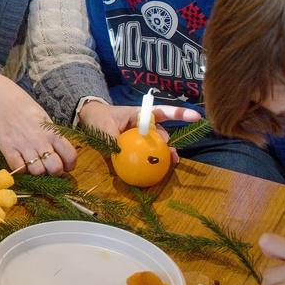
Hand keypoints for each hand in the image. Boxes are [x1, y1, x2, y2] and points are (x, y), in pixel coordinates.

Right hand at [0, 71, 75, 175]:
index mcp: (51, 131)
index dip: (69, 164)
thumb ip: (51, 134)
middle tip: (48, 167)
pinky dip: (21, 169)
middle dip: (54, 171)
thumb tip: (59, 151)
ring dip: (37, 171)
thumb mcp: (43, 117)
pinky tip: (20, 162)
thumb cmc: (22, 104)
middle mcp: (40, 140)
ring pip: (38, 171)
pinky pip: (18, 168)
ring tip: (33, 165)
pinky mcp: (7, 148)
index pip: (70, 155)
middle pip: (55, 168)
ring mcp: (23, 145)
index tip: (65, 165)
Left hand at [79, 102, 201, 163]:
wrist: (89, 120)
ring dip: (165, 153)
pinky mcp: (136, 148)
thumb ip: (112, 138)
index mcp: (139, 114)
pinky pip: (146, 154)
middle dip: (168, 142)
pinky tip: (157, 172)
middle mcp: (144, 125)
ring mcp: (141, 137)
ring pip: (157, 145)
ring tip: (171, 162)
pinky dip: (153, 161)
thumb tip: (120, 151)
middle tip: (170, 153)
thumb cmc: (99, 118)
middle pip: (161, 133)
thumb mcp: (103, 126)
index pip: (162, 112)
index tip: (195, 117)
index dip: (180, 114)